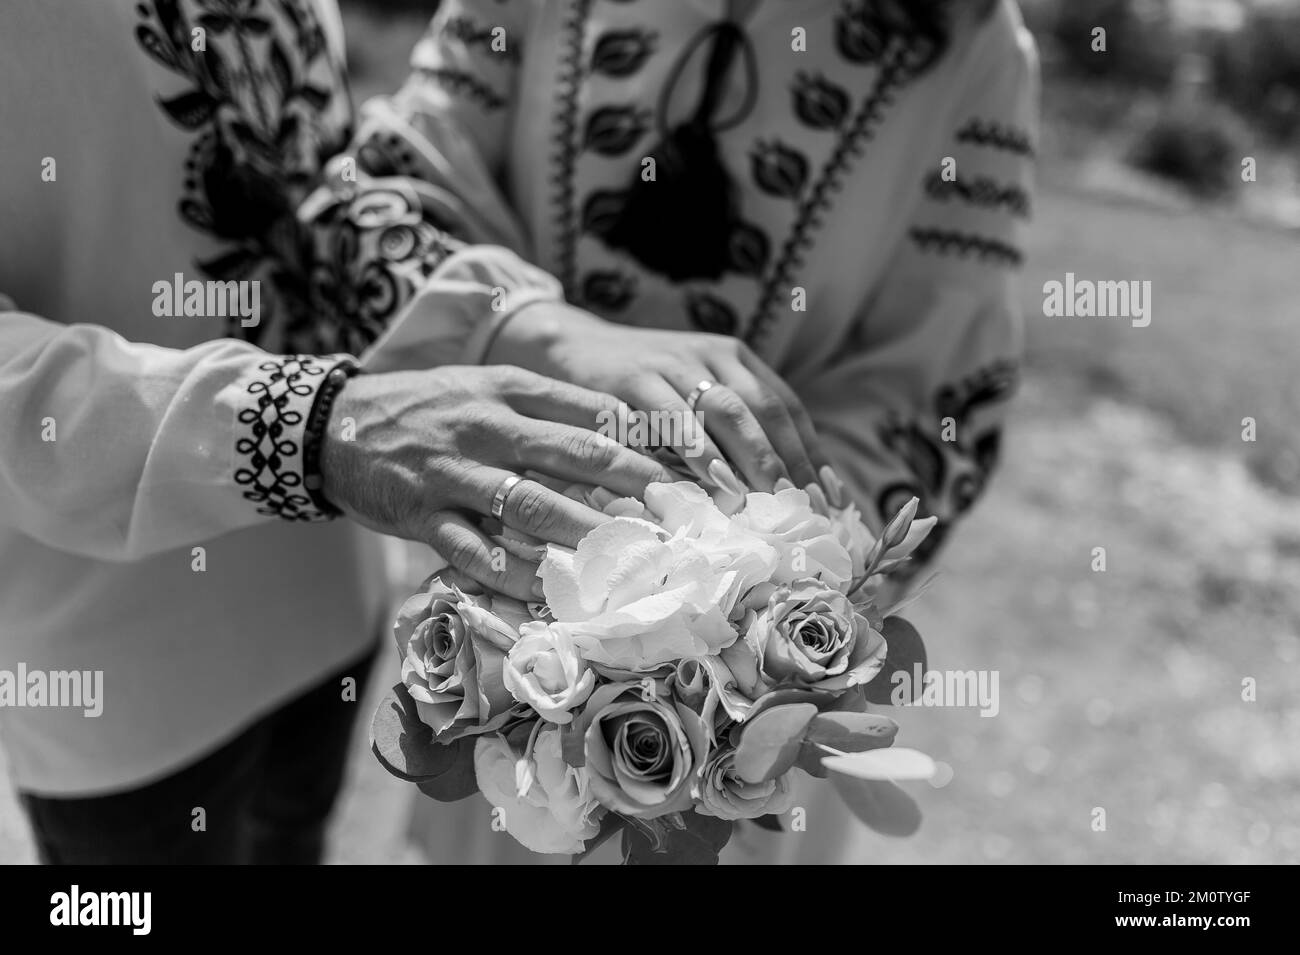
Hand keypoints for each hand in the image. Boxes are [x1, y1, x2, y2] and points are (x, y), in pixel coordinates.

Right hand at [319, 365, 675, 600]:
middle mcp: (485, 429)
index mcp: (506, 392)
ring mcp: (453, 475)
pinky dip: (512, 575)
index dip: (638, 444)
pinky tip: (548, 593)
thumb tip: (620, 428)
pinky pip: (475, 552)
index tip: (679, 473)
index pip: (586, 415)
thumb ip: (548, 405)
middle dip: (628, 489)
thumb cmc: (426, 408)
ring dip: (582, 536)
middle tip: (672, 518)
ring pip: (528, 507)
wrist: (334, 426)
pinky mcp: (422, 517)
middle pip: (570, 457)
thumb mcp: (485, 387)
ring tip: (627, 561)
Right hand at [487, 303, 842, 495]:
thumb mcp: (691, 397)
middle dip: (786, 460)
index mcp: (735, 358)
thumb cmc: (639, 388)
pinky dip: (692, 451)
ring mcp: (672, 362)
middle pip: (763, 408)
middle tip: (802, 506)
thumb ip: (726, 430)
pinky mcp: (632, 377)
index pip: (785, 405)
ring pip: (725, 410)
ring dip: (748, 458)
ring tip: (765, 499)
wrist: (571, 346)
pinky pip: (670, 416)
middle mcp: (711, 355)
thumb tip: (776, 492)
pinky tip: (705, 483)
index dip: (810, 451)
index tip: (827, 497)